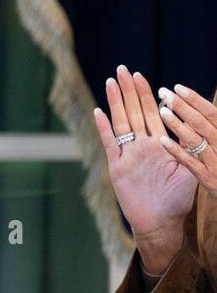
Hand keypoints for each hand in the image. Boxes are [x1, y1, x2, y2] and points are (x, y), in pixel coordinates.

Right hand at [92, 65, 195, 273]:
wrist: (163, 222)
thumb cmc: (179, 200)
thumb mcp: (190, 168)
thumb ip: (187, 146)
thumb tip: (193, 123)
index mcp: (160, 144)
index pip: (152, 112)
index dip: (146, 94)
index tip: (139, 76)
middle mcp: (142, 146)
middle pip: (134, 112)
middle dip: (128, 90)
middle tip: (121, 69)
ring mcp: (128, 156)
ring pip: (121, 123)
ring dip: (115, 102)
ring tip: (110, 82)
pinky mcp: (118, 168)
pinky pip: (110, 144)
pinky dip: (104, 128)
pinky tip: (98, 112)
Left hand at [156, 83, 216, 192]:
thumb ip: (214, 128)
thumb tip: (200, 108)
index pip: (211, 113)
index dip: (195, 99)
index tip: (178, 87)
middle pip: (202, 123)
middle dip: (182, 106)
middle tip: (163, 92)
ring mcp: (215, 162)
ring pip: (196, 140)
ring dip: (178, 125)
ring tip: (162, 111)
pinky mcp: (208, 178)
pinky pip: (190, 162)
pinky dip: (177, 151)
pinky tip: (162, 141)